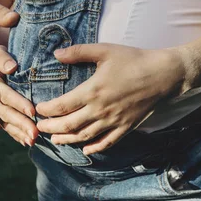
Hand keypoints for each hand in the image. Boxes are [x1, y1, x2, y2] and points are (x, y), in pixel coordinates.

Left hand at [34, 44, 184, 154]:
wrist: (163, 74)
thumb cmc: (134, 60)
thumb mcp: (105, 50)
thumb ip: (79, 52)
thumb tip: (56, 54)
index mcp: (92, 91)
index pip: (61, 106)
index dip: (46, 110)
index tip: (37, 109)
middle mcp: (100, 110)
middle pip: (68, 125)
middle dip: (50, 128)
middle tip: (39, 127)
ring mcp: (114, 121)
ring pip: (84, 137)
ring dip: (67, 140)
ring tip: (55, 139)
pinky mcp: (126, 127)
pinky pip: (107, 142)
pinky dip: (95, 148)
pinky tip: (86, 150)